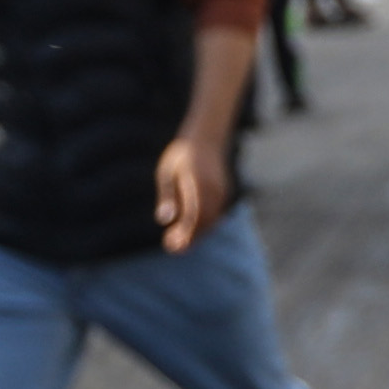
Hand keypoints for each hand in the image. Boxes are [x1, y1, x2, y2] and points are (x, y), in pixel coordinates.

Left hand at [156, 132, 233, 252]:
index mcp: (198, 182)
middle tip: (172, 248)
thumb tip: (164, 220)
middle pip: (204, 221)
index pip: (194, 214)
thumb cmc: (181, 156)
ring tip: (176, 241)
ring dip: (196, 234)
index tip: (171, 244)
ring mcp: (222, 192)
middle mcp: (214, 188)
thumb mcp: (167, 173)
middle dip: (189, 238)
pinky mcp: (224, 195)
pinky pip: (215, 215)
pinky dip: (202, 225)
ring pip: (211, 220)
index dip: (184, 233)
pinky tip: (187, 230)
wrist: (206, 140)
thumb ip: (167, 196)